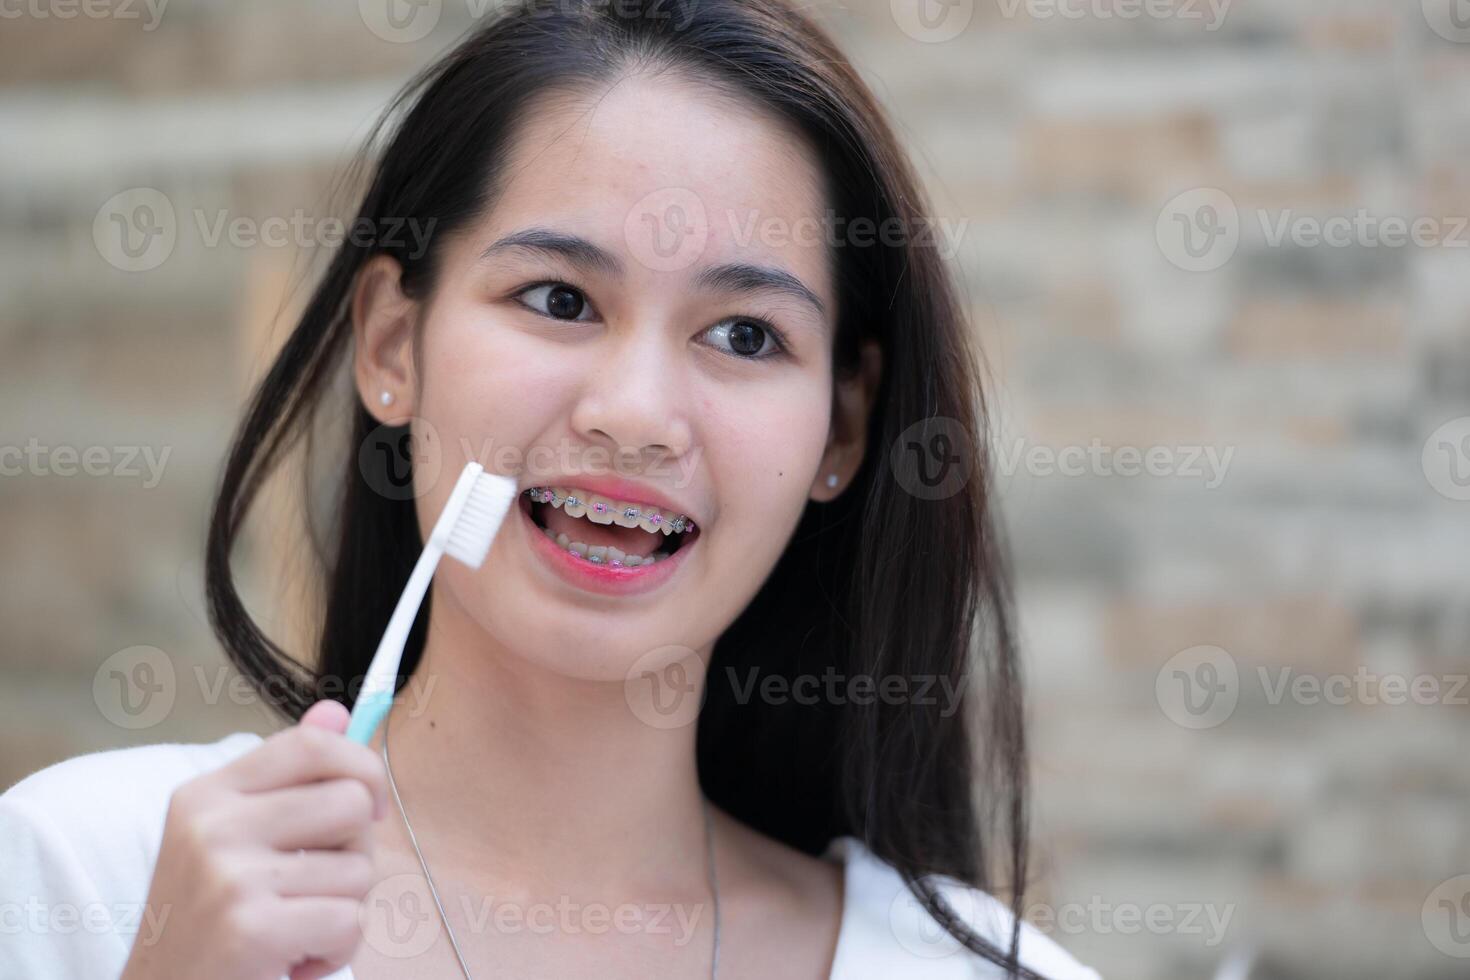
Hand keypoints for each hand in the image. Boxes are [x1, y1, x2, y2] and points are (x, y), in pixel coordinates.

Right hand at [121, 700, 387, 979]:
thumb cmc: (209, 922)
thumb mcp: (231, 838)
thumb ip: (286, 776)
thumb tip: (336, 710)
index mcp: (208, 793)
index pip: (311, 744)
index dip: (362, 767)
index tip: (369, 806)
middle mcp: (213, 825)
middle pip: (350, 802)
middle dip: (356, 851)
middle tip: (316, 886)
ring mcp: (229, 875)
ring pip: (359, 869)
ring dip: (343, 909)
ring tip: (294, 926)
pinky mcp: (251, 928)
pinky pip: (349, 921)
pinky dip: (336, 949)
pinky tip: (294, 958)